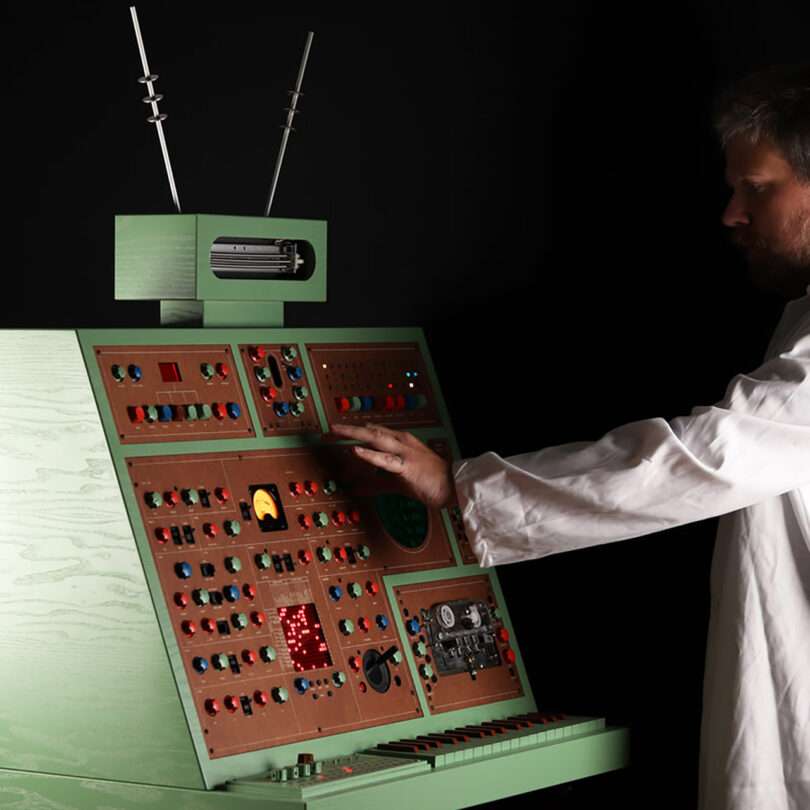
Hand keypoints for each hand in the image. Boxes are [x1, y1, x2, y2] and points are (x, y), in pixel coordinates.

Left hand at [327, 423, 453, 508]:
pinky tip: (356, 450)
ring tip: (336, 432)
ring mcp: (403, 452)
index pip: (374, 432)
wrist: (453, 486)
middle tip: (330, 428)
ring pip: (375, 438)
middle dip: (349, 429)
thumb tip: (355, 488)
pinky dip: (369, 455)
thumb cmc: (430, 481)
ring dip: (354, 434)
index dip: (355, 430)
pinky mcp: (406, 467)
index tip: (338, 430)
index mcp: (401, 442)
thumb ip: (376, 483)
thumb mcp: (398, 480)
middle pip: (370, 431)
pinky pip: (385, 460)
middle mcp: (401, 442)